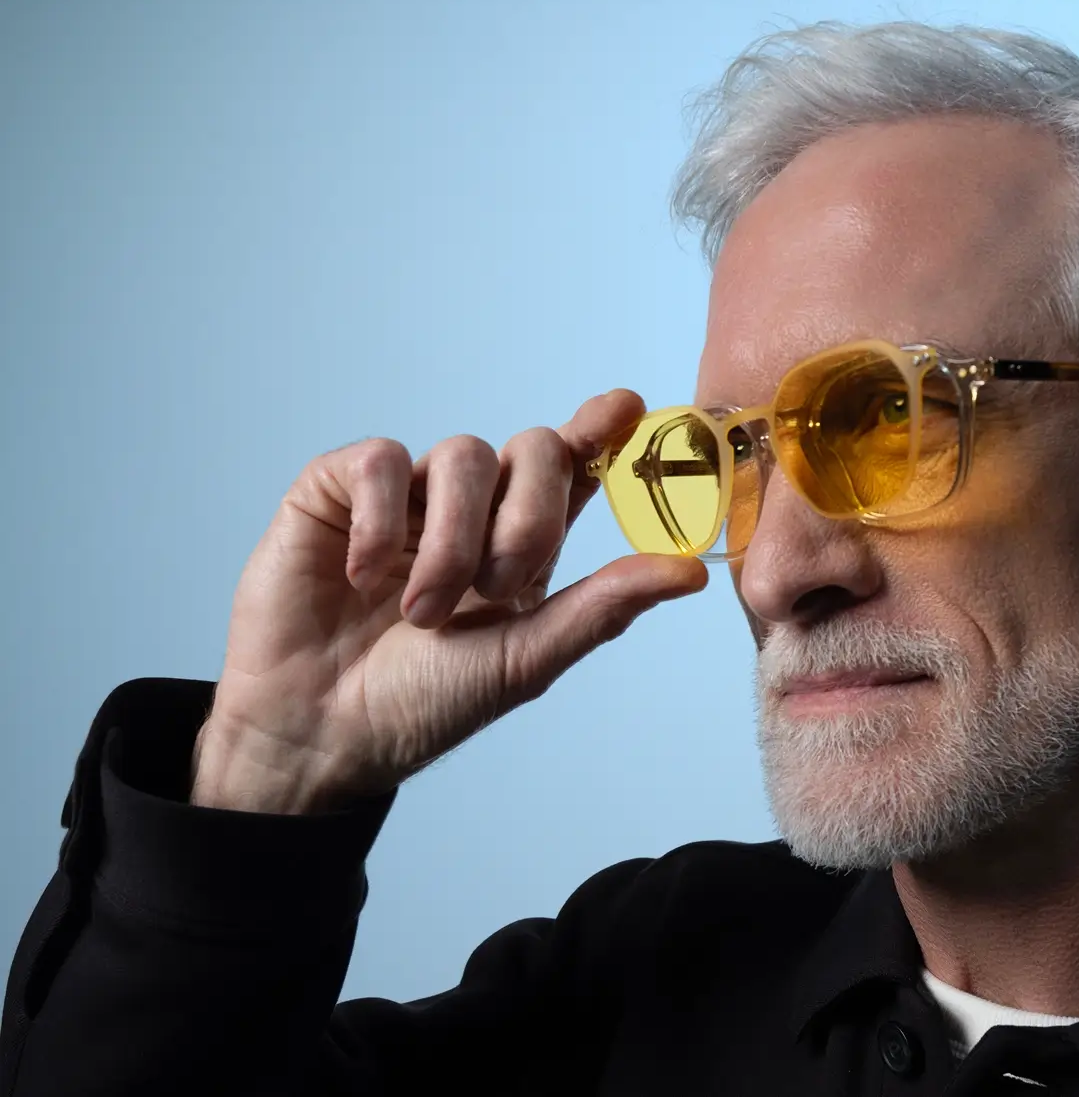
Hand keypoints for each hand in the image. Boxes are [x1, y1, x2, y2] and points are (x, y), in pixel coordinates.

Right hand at [191, 390, 706, 813]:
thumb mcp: (526, 657)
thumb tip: (692, 571)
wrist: (320, 735)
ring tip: (422, 612)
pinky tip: (366, 577)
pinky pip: (381, 460)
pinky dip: (383, 520)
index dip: (600, 429)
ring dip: (453, 541)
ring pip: (462, 455)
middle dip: (528, 520)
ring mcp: (404, 496)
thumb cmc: (423, 703)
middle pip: (532, 449)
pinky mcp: (336, 491)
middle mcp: (469, 509)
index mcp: (521, 542)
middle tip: (497, 590)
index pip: (573, 465)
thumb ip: (604, 606)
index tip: (625, 409)